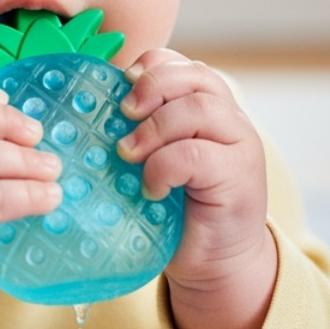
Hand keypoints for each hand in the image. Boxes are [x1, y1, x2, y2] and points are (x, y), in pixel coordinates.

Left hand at [115, 50, 277, 328]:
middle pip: (195, 77)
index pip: (184, 65)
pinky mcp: (240, 177)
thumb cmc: (179, 212)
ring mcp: (240, 146)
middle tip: (122, 114)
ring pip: (199, 109)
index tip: (121, 85)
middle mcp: (231, 120)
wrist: (216, 263)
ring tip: (129, 155)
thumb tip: (89, 111)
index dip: (151, 67)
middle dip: (152, 87)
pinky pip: (197, 154)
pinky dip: (165, 166)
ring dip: (155, 128)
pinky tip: (152, 187)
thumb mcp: (156, 161)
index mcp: (210, 107)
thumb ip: (141, 132)